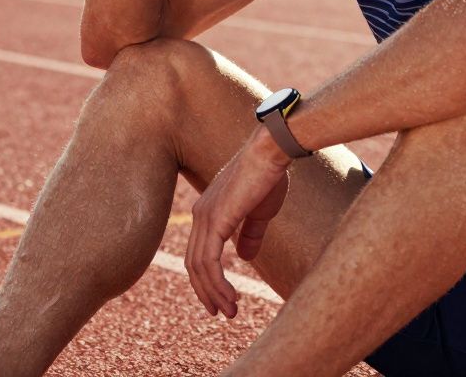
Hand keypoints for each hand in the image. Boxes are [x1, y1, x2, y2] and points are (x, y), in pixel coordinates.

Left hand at [186, 128, 290, 318]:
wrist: (270, 153)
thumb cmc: (268, 177)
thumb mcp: (259, 212)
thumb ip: (250, 234)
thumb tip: (243, 256)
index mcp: (208, 212)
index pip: (199, 253)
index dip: (207, 279)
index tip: (221, 299)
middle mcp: (200, 215)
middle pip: (195, 264)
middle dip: (207, 292)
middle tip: (222, 313)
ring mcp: (205, 217)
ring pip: (200, 267)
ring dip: (213, 293)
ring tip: (229, 312)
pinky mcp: (215, 220)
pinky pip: (209, 261)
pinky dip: (217, 284)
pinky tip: (229, 298)